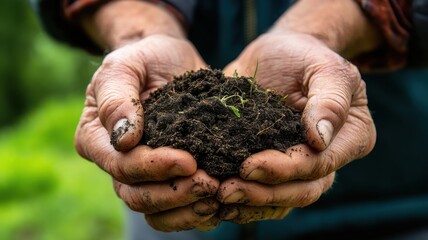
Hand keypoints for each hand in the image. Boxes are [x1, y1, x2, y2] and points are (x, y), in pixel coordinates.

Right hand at [75, 35, 220, 230]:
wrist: (169, 61)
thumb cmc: (144, 60)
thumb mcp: (125, 66)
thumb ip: (117, 97)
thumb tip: (123, 139)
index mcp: (97, 139)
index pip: (121, 166)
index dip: (153, 168)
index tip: (188, 161)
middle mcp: (116, 162)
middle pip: (137, 196)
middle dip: (173, 193)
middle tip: (208, 183)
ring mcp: (144, 174)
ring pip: (156, 210)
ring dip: (187, 208)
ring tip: (217, 196)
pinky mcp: (169, 176)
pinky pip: (176, 208)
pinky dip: (196, 212)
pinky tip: (219, 203)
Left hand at [219, 32, 375, 223]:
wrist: (278, 54)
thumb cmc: (304, 56)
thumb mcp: (324, 66)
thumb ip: (330, 99)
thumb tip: (321, 139)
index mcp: (350, 137)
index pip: (320, 164)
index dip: (286, 169)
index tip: (248, 165)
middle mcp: (328, 158)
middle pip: (302, 190)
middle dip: (264, 194)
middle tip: (227, 192)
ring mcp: (300, 165)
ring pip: (282, 199)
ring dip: (251, 202)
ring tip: (219, 197)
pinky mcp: (274, 164)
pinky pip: (264, 191)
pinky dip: (243, 199)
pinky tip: (216, 199)